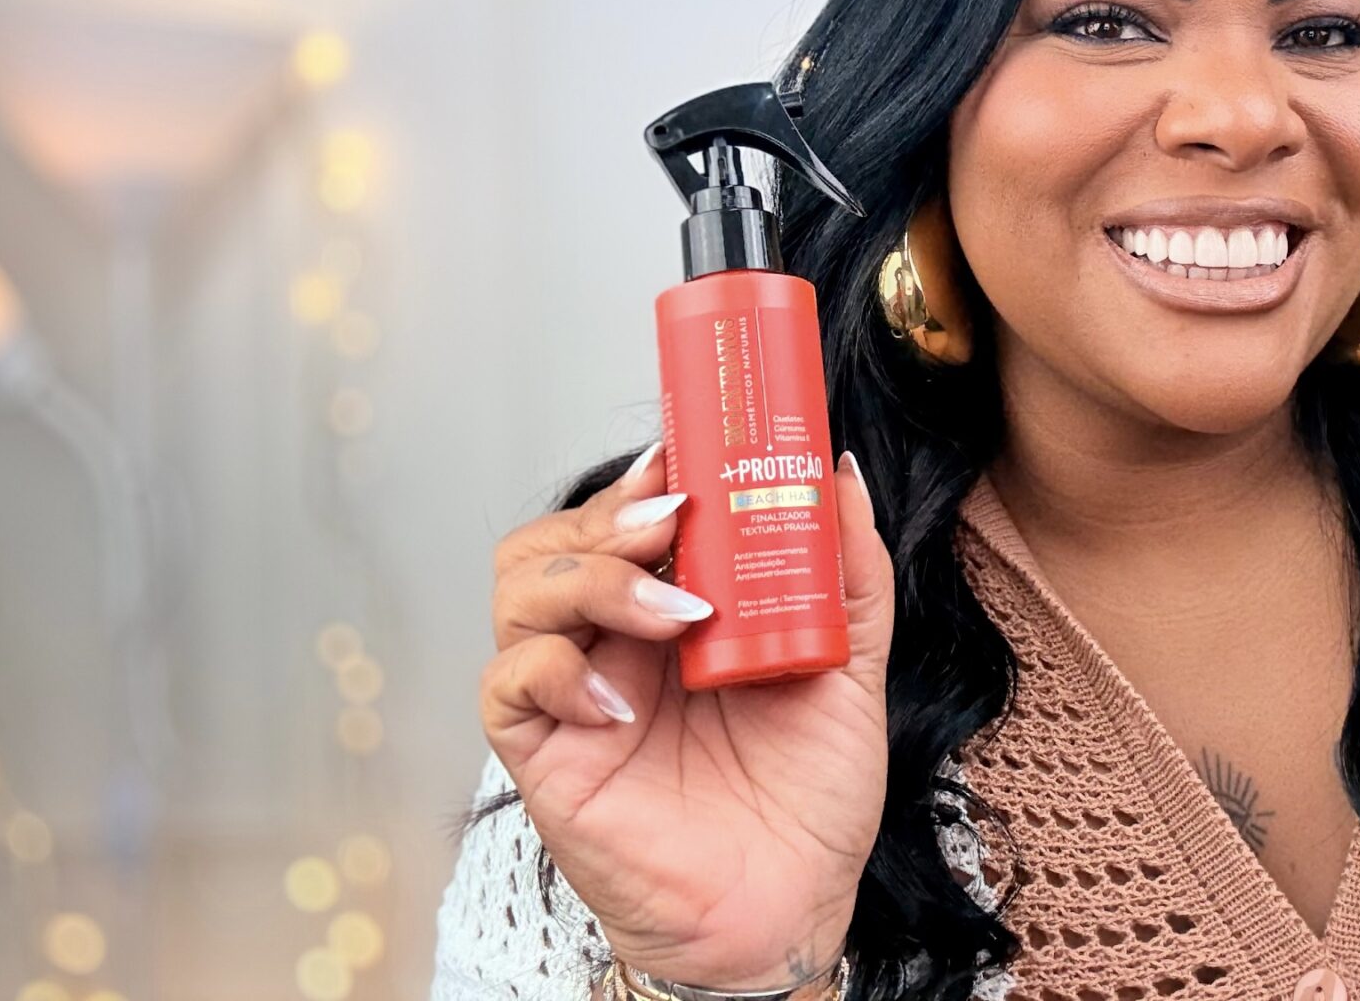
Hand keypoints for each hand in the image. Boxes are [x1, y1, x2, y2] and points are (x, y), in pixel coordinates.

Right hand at [481, 442, 895, 989]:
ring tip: (674, 613)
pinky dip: (555, 671)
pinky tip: (620, 701)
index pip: (626, 514)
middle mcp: (613, 641)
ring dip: (593, 578)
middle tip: (675, 519)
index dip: (641, 475)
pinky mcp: (543, 753)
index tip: (687, 449)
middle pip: (557, 536)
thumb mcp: (851, 669)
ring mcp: (574, 693)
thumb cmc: (811, 799)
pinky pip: (509, 684)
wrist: (791, 909)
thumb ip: (847, 573)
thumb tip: (838, 473)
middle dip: (609, 514)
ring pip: (520, 589)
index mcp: (675, 610)